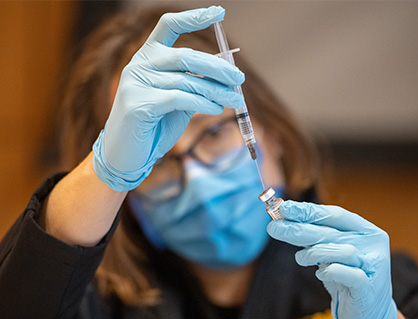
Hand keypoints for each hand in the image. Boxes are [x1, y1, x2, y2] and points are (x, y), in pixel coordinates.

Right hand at [93, 6, 243, 190]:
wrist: (127, 156)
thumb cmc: (154, 127)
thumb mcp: (177, 102)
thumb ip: (194, 85)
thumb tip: (227, 74)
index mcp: (147, 57)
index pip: (168, 26)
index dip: (193, 17)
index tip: (219, 12)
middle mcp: (139, 65)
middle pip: (185, 56)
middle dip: (217, 67)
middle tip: (239, 78)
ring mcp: (136, 83)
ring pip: (187, 81)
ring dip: (216, 91)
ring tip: (235, 100)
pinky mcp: (138, 104)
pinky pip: (179, 99)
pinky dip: (202, 103)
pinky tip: (216, 108)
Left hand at [267, 201, 397, 318]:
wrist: (366, 314)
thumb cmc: (344, 277)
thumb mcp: (328, 252)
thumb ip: (313, 235)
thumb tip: (282, 217)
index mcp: (366, 230)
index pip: (335, 214)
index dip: (308, 210)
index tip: (283, 208)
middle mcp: (373, 244)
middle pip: (331, 231)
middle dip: (299, 228)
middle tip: (274, 227)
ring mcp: (373, 265)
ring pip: (341, 250)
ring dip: (314, 252)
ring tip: (301, 258)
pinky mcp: (367, 287)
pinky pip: (343, 272)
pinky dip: (328, 271)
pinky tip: (320, 274)